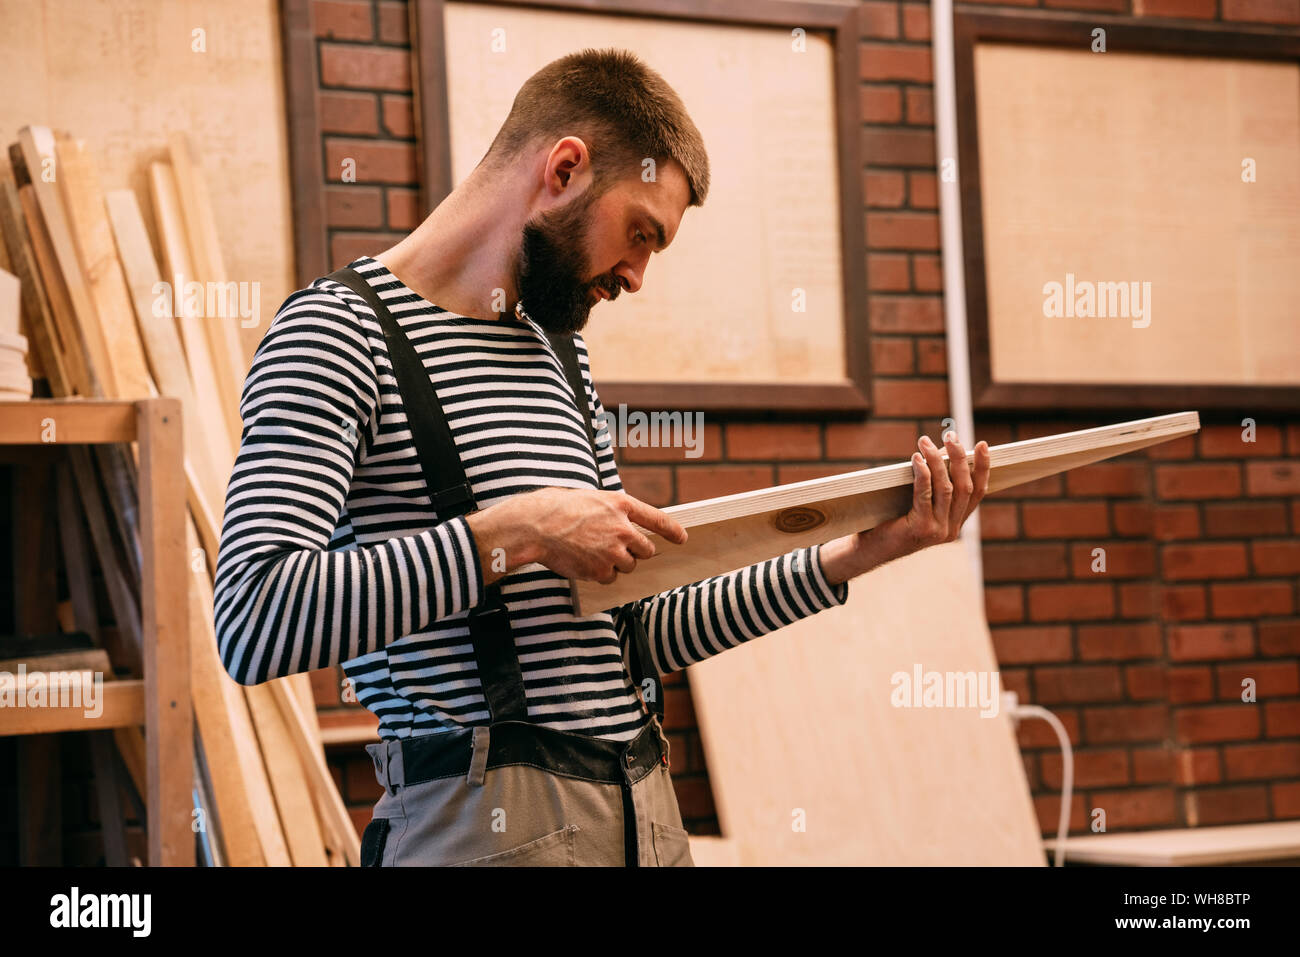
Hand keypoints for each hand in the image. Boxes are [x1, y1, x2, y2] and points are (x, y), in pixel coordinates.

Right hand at [466, 487, 687, 584]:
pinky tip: (584, 562)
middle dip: (635, 551)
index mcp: (621, 504)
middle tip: (613, 547)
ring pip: (629, 566)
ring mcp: (613, 551)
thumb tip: (628, 529)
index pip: (657, 518)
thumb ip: (614, 512)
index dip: (672, 530)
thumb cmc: (559, 509)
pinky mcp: (602, 570)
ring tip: (591, 551)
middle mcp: (622, 528)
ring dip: (616, 563)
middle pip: (646, 550)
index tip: (682, 539)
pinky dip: (601, 574)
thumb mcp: (592, 499)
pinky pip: (611, 578)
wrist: (536, 527)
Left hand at [819, 432, 990, 584]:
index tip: (981, 445)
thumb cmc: (890, 521)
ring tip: (925, 442)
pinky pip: (925, 495)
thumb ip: (933, 485)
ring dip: (936, 461)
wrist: (868, 550)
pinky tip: (917, 459)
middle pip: (964, 487)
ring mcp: (937, 531)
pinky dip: (922, 474)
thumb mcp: (917, 503)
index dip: (982, 468)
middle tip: (950, 436)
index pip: (978, 492)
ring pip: (946, 488)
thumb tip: (940, 451)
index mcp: (955, 523)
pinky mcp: (920, 528)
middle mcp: (951, 529)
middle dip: (959, 458)